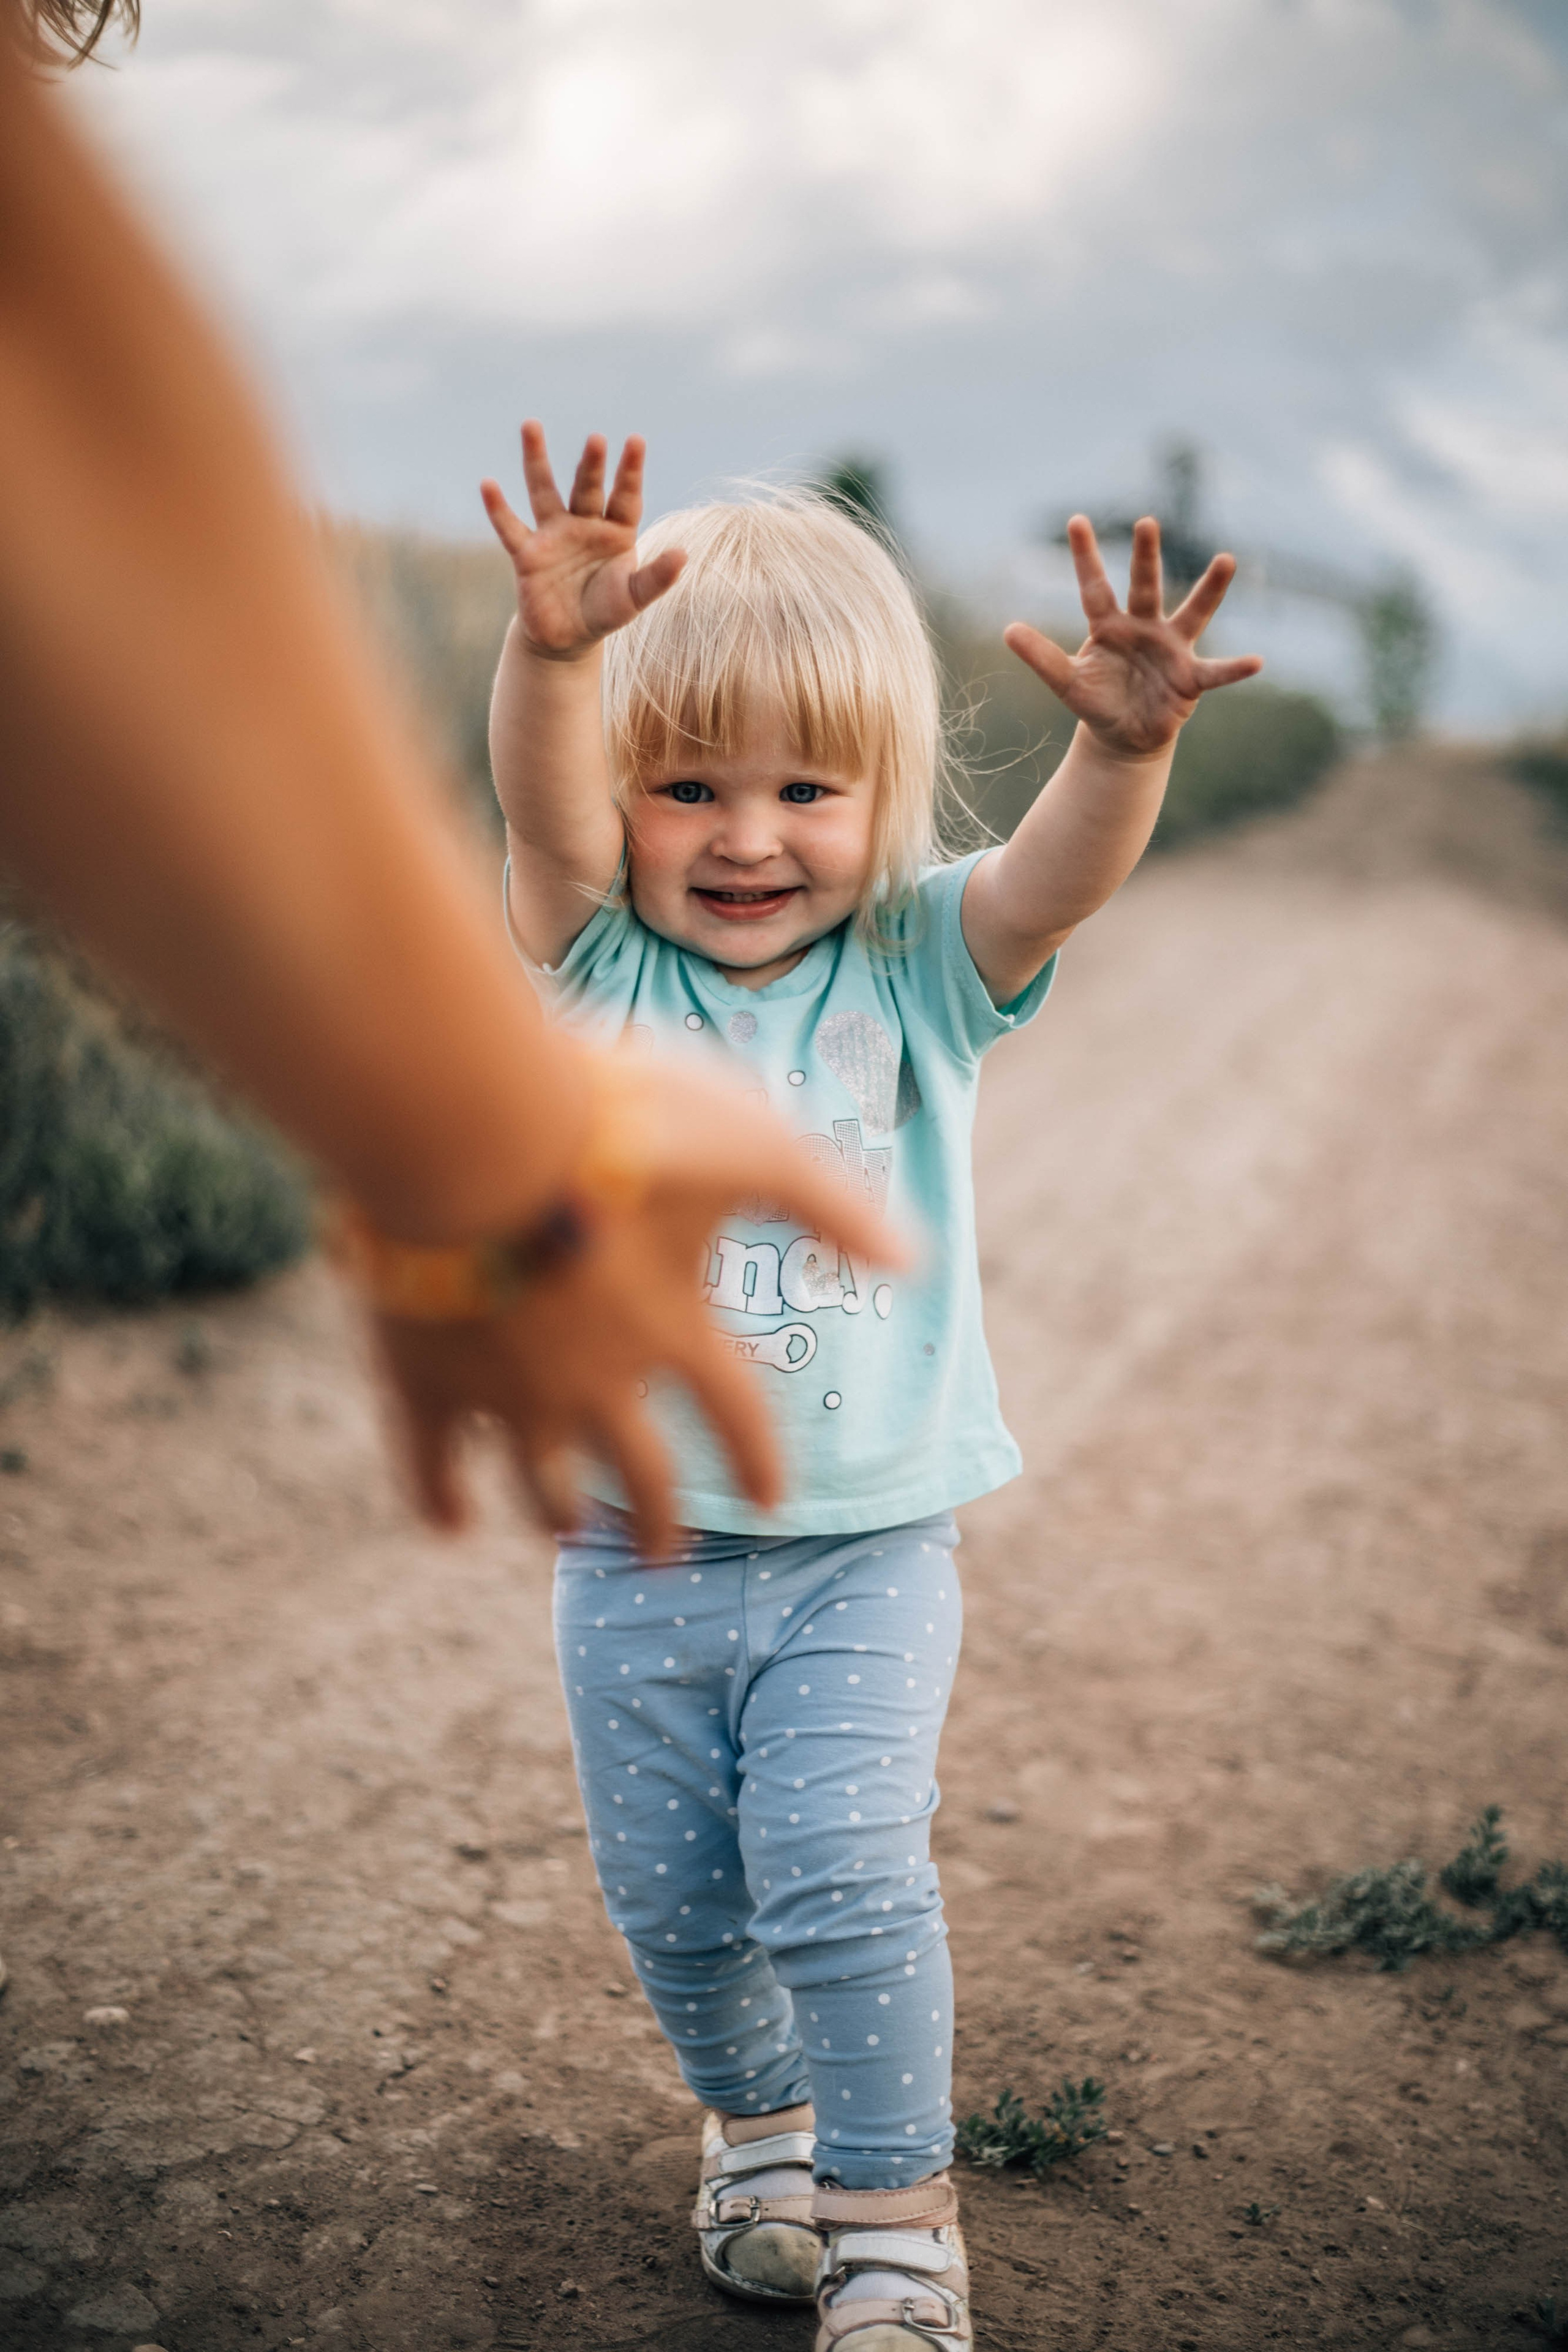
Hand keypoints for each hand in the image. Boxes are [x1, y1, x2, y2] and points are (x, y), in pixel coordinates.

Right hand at [364, 1055, 903, 1560]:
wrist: (476, 1128)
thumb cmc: (626, 1126)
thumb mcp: (756, 1148)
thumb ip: (831, 1207)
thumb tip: (912, 1264)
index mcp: (678, 1332)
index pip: (736, 1419)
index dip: (757, 1462)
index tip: (768, 1502)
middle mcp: (599, 1382)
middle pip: (641, 1477)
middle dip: (658, 1520)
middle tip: (663, 1554)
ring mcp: (508, 1389)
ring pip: (542, 1483)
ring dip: (561, 1514)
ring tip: (570, 1533)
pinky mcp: (423, 1376)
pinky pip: (432, 1462)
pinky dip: (441, 1498)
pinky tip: (452, 1523)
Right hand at [480, 421, 685, 657]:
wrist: (567, 637)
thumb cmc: (604, 611)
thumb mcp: (634, 598)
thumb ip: (656, 578)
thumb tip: (683, 554)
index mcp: (615, 531)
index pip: (625, 497)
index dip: (630, 471)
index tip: (635, 440)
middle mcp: (584, 524)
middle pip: (587, 488)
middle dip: (591, 465)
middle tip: (596, 439)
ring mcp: (553, 535)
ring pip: (544, 491)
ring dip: (537, 460)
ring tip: (531, 425)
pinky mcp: (527, 554)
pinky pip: (511, 528)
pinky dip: (498, 508)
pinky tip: (487, 484)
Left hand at [1003, 517, 1261, 758]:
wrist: (1125, 736)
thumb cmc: (1098, 702)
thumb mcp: (1066, 683)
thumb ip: (1041, 657)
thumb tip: (1008, 630)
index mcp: (1109, 626)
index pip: (1095, 587)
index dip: (1085, 556)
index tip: (1075, 520)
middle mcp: (1144, 627)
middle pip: (1145, 586)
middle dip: (1146, 555)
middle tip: (1146, 522)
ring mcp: (1171, 650)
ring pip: (1192, 613)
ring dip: (1209, 588)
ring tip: (1225, 559)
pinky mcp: (1190, 679)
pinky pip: (1216, 672)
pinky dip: (1236, 668)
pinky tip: (1257, 661)